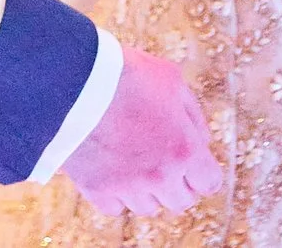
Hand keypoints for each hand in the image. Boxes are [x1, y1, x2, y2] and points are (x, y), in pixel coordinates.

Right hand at [61, 46, 223, 217]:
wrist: (72, 81)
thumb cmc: (123, 74)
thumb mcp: (170, 79)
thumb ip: (192, 114)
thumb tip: (201, 140)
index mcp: (184, 149)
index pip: (209, 183)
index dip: (201, 172)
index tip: (191, 163)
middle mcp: (160, 176)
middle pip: (180, 202)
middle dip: (175, 182)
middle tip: (160, 159)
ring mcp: (127, 186)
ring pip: (147, 207)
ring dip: (145, 190)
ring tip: (132, 161)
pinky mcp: (96, 190)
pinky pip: (114, 208)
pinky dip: (115, 194)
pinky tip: (111, 170)